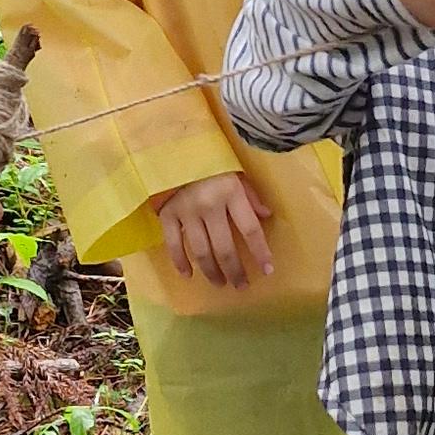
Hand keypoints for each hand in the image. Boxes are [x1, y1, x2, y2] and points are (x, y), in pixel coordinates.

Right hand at [155, 171, 273, 286]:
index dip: (260, 251)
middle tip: (241, 286)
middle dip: (235, 270)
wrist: (173, 148)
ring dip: (211, 271)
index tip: (267, 270)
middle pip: (224, 247)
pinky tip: (188, 275)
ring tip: (220, 284)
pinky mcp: (168, 214)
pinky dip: (180, 261)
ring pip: (201, 251)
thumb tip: (266, 216)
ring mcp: (187, 212)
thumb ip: (250, 195)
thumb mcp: (236, 172)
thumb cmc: (211, 162)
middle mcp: (209, 205)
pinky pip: (174, 244)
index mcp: (231, 193)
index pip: (250, 229)